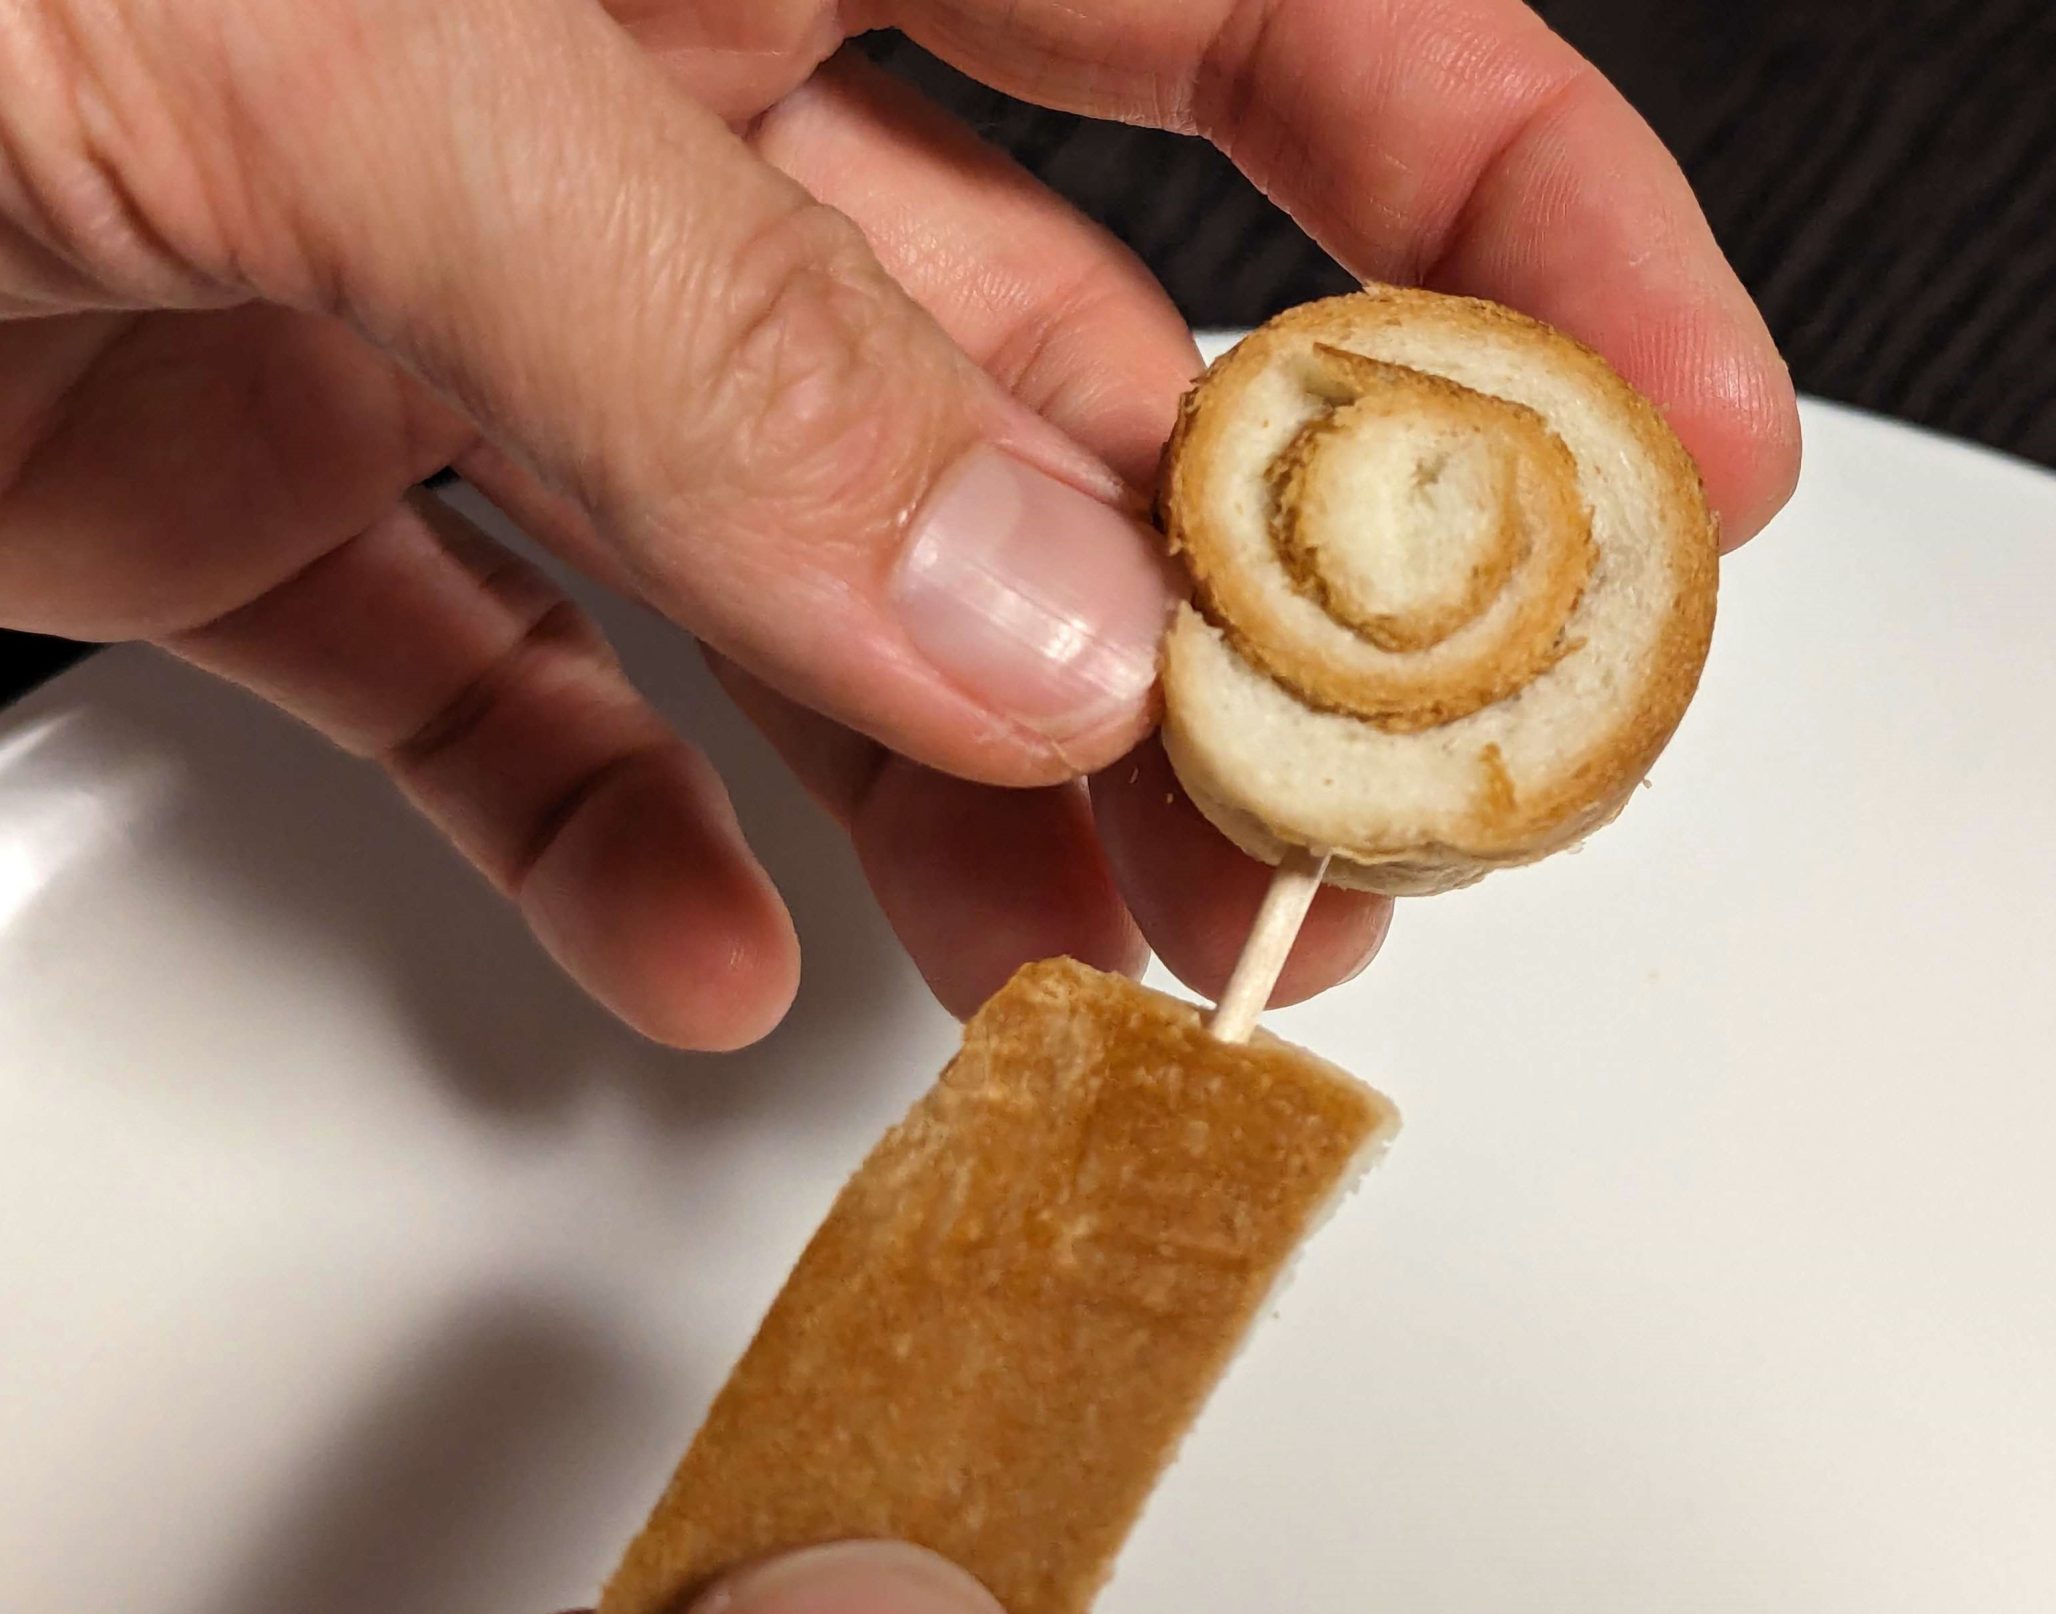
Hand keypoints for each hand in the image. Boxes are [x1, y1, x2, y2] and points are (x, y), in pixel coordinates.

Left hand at [0, 0, 1797, 1046]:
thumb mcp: (300, 8)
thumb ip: (691, 310)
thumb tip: (1021, 590)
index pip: (1295, 14)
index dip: (1531, 226)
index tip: (1682, 452)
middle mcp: (636, 72)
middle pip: (1098, 359)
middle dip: (1271, 604)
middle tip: (1369, 814)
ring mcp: (463, 289)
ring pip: (854, 567)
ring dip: (999, 781)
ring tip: (1103, 959)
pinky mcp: (256, 481)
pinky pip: (524, 686)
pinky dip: (630, 835)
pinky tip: (722, 944)